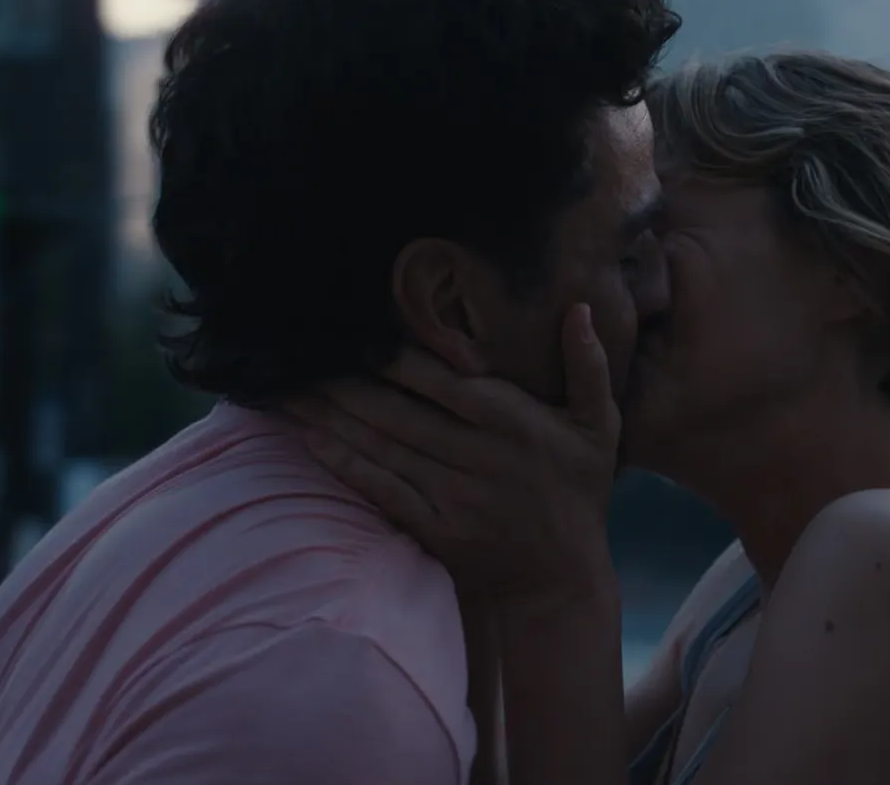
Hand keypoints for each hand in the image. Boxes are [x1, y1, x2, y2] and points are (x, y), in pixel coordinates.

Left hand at [289, 304, 619, 599]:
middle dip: (342, 383)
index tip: (351, 334)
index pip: (440, 380)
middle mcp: (478, 456)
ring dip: (331, 418)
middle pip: (397, 411)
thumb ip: (590, 366)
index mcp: (512, 421)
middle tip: (298, 357)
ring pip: (382, 446)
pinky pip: (380, 489)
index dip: (390, 356)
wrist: (559, 581)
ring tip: (290, 391)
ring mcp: (453, 496)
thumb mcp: (600, 426)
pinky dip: (344, 463)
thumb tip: (580, 309)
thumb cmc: (578, 493)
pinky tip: (311, 439)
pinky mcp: (433, 528)